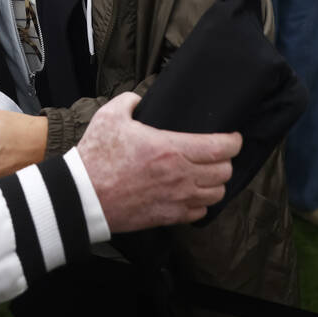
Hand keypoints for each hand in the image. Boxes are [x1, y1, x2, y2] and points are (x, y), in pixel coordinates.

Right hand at [76, 93, 239, 231]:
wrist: (83, 195)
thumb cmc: (96, 156)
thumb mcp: (110, 116)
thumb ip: (129, 101)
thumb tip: (140, 99)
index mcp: (170, 149)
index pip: (220, 147)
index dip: (234, 141)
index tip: (233, 137)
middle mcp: (180, 176)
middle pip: (224, 171)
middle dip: (226, 161)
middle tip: (217, 154)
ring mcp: (176, 199)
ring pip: (216, 194)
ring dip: (215, 183)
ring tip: (207, 174)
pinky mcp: (168, 217)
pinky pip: (200, 213)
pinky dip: (201, 203)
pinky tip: (192, 193)